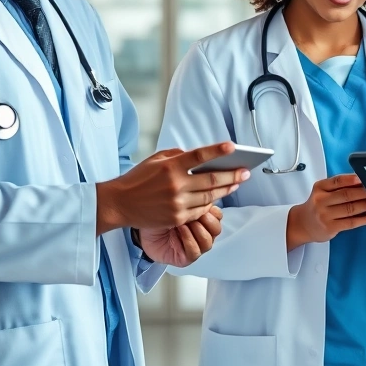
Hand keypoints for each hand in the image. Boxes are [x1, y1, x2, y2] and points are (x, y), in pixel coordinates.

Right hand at [96, 142, 248, 234]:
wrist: (119, 204)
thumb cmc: (137, 179)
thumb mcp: (155, 159)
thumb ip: (177, 155)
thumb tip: (199, 156)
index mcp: (170, 167)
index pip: (199, 156)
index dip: (218, 151)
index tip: (233, 147)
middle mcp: (176, 185)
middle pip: (212, 179)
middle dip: (233, 175)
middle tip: (246, 172)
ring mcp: (177, 203)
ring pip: (210, 196)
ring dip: (226, 189)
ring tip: (236, 183)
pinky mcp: (177, 218)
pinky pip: (200, 210)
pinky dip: (211, 203)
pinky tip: (219, 197)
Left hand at [139, 206, 223, 266]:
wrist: (142, 227)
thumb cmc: (158, 214)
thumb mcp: (177, 204)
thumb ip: (194, 202)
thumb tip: (208, 198)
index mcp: (203, 220)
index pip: (218, 216)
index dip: (211, 210)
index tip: (200, 203)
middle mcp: (201, 234)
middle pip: (216, 229)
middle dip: (206, 220)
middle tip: (193, 213)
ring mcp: (194, 247)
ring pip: (208, 242)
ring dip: (197, 230)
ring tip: (184, 222)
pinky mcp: (186, 259)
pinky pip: (195, 251)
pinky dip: (188, 239)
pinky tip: (180, 230)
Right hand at [286, 175, 365, 250]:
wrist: (303, 224)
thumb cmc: (317, 205)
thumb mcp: (322, 191)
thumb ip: (338, 186)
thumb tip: (361, 182)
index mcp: (319, 188)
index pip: (337, 181)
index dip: (352, 179)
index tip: (363, 178)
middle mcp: (321, 201)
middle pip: (345, 195)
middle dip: (363, 192)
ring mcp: (325, 215)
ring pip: (350, 209)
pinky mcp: (330, 227)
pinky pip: (351, 223)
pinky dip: (364, 219)